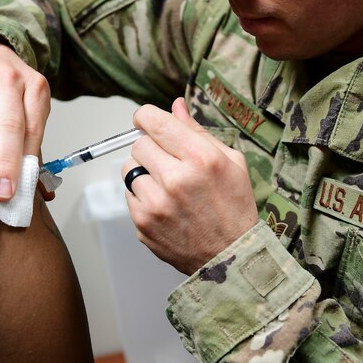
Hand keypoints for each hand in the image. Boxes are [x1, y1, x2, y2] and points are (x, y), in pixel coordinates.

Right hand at [0, 40, 50, 200]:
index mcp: (35, 89)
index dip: (24, 161)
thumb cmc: (4, 90)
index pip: (31, 130)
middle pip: (10, 125)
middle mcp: (12, 78)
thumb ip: (28, 142)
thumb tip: (38, 190)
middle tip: (0, 190)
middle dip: (5, 161)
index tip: (16, 189)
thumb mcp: (25, 107)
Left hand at [123, 97, 258, 274]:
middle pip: (139, 143)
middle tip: (168, 162)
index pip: (153, 121)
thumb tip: (175, 105)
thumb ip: (198, 131)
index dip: (146, 117)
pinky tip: (164, 205)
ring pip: (129, 169)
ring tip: (166, 185)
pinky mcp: (143, 223)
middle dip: (151, 148)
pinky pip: (129, 194)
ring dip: (144, 172)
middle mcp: (175, 179)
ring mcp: (156, 203)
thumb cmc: (234, 207)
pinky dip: (142, 196)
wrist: (231, 257)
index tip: (147, 121)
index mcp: (200, 158)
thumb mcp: (231, 162)